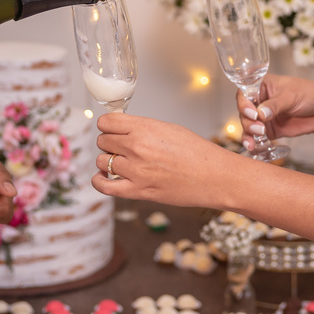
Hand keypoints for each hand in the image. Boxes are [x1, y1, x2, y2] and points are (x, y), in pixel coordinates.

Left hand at [92, 112, 242, 208]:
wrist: (214, 177)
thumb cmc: (197, 153)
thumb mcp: (169, 129)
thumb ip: (143, 128)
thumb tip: (123, 130)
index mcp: (145, 128)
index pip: (107, 122)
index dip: (108, 125)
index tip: (112, 129)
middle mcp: (136, 147)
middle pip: (103, 140)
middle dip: (109, 143)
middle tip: (120, 147)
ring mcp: (135, 170)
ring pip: (101, 161)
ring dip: (107, 161)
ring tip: (120, 162)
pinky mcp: (138, 191)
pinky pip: (104, 186)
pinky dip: (99, 181)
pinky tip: (104, 177)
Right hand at [238, 74, 313, 151]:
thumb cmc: (310, 94)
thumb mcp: (291, 96)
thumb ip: (275, 105)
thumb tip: (261, 113)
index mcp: (262, 86)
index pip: (244, 94)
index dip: (244, 104)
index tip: (252, 113)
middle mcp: (260, 101)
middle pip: (244, 112)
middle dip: (248, 121)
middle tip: (260, 127)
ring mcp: (264, 117)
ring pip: (248, 126)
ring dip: (249, 133)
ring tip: (257, 137)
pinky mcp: (270, 130)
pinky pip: (257, 137)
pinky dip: (253, 142)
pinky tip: (253, 147)